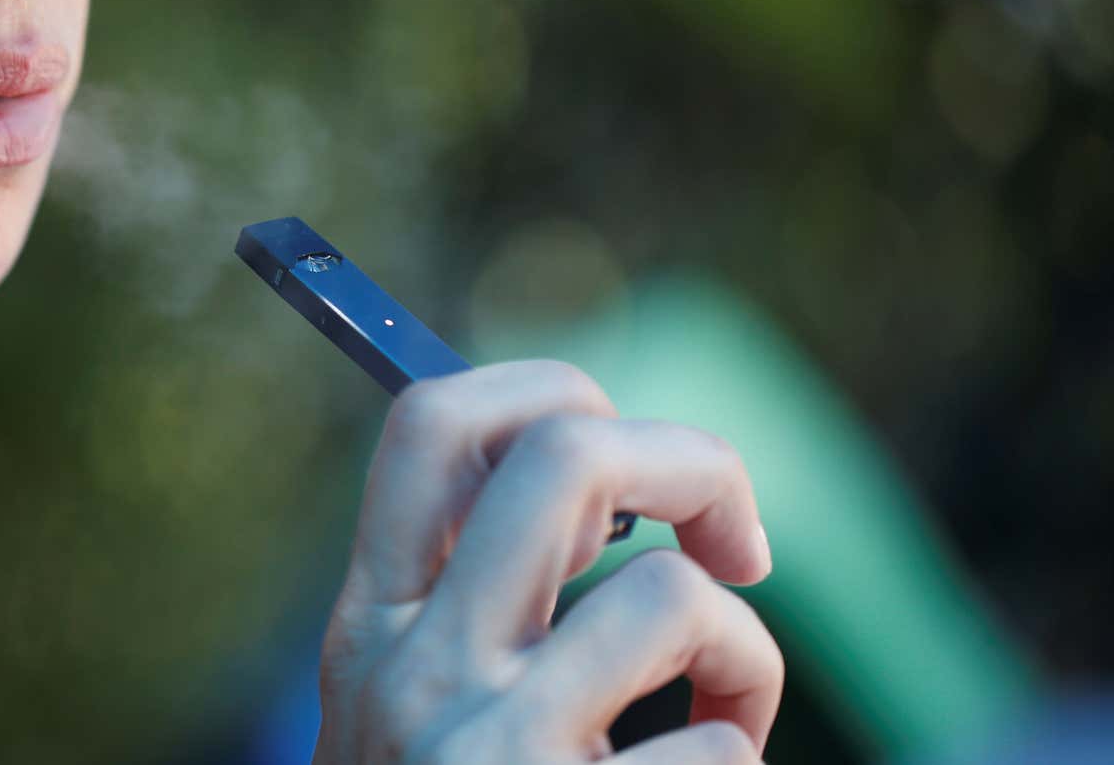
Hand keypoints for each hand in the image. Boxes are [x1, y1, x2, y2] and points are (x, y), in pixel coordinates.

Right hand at [313, 361, 781, 762]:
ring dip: (743, 650)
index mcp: (370, 627)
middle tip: (736, 539)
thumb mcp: (411, 710)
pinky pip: (720, 754)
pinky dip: (738, 761)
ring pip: (672, 597)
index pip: (431, 426)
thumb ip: (471, 604)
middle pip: (566, 451)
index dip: (546, 386)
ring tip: (725, 711)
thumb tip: (608, 491)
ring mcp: (485, 755)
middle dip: (694, 462)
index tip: (626, 449)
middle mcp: (412, 675)